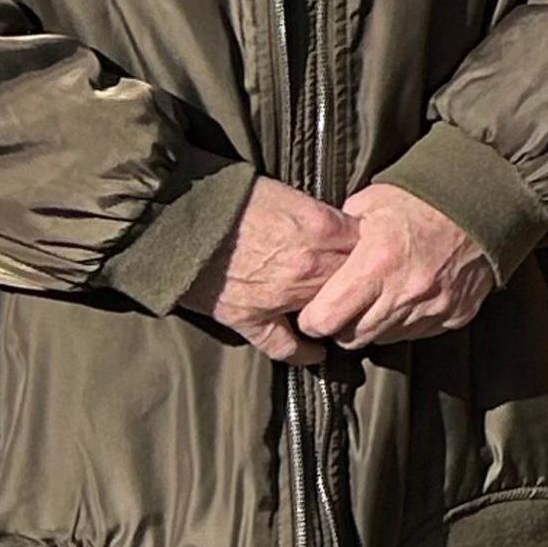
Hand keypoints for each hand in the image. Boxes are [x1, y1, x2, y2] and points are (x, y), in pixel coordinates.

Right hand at [181, 177, 360, 363]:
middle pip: (354, 282)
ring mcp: (279, 297)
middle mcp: (309, 266)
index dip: (371, 248)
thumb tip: (343, 228)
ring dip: (337, 314)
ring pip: (326, 312)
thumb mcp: (288, 192)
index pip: (367, 246)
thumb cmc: (230, 194)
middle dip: (361, 283)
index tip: (373, 252)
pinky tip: (315, 354)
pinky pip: (283, 345)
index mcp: (322, 228)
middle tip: (365, 286)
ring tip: (346, 316)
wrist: (174, 214)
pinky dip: (301, 352)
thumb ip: (321, 215)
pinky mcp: (247, 318)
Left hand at [296, 184, 502, 351]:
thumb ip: (342, 234)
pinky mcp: (455, 314)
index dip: (313, 318)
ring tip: (379, 299)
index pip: (325, 320)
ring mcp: (432, 307)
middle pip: (351, 338)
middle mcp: (403, 293)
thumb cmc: (426, 198)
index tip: (314, 310)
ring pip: (384, 339)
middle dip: (342, 325)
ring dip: (375, 325)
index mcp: (376, 264)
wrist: (486, 201)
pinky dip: (407, 322)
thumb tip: (323, 251)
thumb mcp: (372, 204)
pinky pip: (417, 333)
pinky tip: (409, 298)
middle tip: (346, 306)